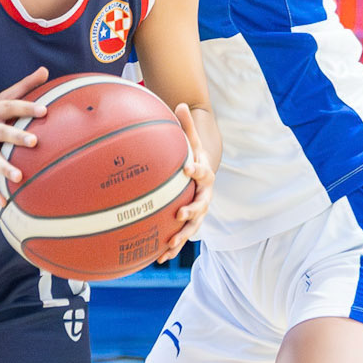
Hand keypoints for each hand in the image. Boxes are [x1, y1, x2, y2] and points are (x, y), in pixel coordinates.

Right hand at [0, 68, 49, 208]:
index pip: (11, 106)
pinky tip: (4, 202)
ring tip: (18, 177)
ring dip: (4, 168)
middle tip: (34, 142)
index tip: (44, 110)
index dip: (27, 107)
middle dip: (16, 137)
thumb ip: (24, 86)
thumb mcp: (2, 99)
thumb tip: (45, 70)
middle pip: (1, 132)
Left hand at [156, 102, 213, 260]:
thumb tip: (180, 103)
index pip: (203, 172)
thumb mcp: (191, 140)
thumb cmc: (193, 155)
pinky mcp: (189, 223)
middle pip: (202, 205)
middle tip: (179, 214)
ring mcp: (198, 212)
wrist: (201, 175)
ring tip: (170, 246)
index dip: (197, 170)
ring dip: (182, 237)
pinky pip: (181, 237)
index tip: (187, 168)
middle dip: (192, 211)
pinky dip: (171, 248)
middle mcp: (205, 195)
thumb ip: (186, 126)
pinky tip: (157, 259)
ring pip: (193, 227)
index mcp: (204, 174)